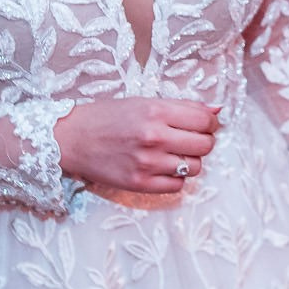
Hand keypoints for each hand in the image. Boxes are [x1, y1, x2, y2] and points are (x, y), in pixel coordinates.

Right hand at [54, 98, 220, 194]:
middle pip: (204, 145)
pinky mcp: (139, 184)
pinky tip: (162, 167)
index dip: (210, 123)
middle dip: (202, 141)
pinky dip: (175, 177)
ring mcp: (147, 163)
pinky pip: (177, 186)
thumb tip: (217, 110)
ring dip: (189, 160)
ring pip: (194, 167)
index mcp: (156, 111)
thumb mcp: (143, 102)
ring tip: (173, 153)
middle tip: (189, 139)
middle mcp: (154, 137)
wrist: (71, 138)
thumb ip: (182, 106)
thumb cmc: (107, 116)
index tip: (204, 124)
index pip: (205, 120)